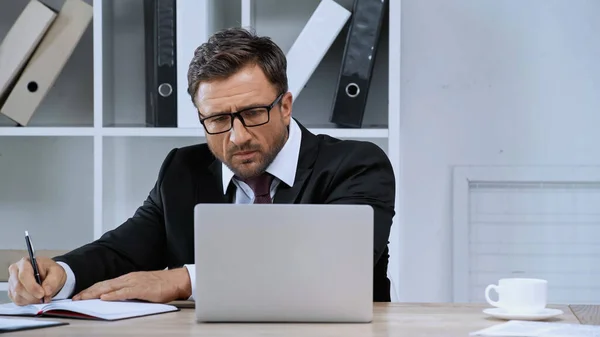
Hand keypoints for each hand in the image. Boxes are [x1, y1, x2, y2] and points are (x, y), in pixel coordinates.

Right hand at [8, 257, 66, 304]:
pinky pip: (17, 300)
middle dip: (33, 295)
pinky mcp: (12, 291)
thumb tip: (46, 291)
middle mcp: (15, 271)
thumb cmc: (50, 270)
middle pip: (18, 287)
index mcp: (25, 262)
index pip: (24, 275)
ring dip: (31, 300)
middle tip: (44, 298)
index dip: (32, 286)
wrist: (48, 275)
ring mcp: (12, 282)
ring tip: (42, 297)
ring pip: (17, 295)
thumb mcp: (57, 272)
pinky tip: (35, 298)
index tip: (42, 294)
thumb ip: (53, 281)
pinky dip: (28, 302)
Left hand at [72, 268, 191, 302]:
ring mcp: (134, 283)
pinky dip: (113, 295)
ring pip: (110, 287)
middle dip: (88, 291)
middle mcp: (128, 279)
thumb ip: (129, 291)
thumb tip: (116, 297)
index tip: (80, 295)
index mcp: (128, 278)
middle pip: (104, 285)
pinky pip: (124, 292)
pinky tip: (105, 298)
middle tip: (75, 298)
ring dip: (95, 293)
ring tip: (83, 298)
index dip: (91, 289)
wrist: (177, 281)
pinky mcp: (141, 289)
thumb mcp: (142, 286)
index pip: (105, 284)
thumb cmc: (162, 284)